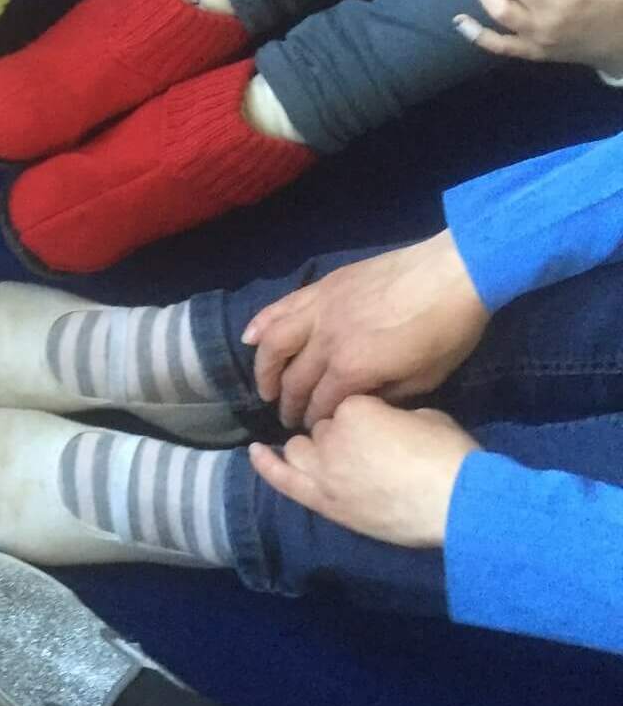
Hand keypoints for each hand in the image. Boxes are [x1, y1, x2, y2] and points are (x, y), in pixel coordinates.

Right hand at [243, 231, 489, 428]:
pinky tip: (250, 338)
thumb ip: (387, 395)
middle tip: (288, 420)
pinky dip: (261, 323)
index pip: (321, 404)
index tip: (313, 432)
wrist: (454, 272)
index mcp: (353, 368)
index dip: (314, 421)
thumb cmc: (447, 330)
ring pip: (274, 343)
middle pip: (294, 380)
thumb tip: (361, 404)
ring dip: (263, 370)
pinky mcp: (322, 288)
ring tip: (264, 387)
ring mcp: (320, 310)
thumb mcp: (426, 378)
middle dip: (289, 405)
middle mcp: (326, 341)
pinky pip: (281, 307)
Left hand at [249, 397, 476, 547]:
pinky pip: (282, 479)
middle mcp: (329, 435)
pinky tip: (254, 452)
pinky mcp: (322, 501)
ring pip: (301, 449)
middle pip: (322, 428)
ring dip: (314, 450)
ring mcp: (321, 470)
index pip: (344, 403)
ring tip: (333, 457)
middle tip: (369, 448)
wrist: (457, 504)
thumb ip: (392, 412)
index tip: (382, 424)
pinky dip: (266, 464)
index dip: (364, 414)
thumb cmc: (449, 456)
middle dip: (339, 433)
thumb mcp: (424, 415)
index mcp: (354, 407)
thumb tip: (384, 419)